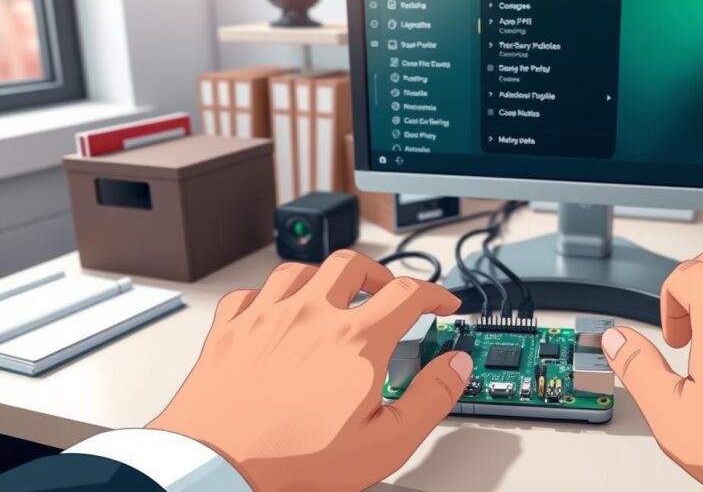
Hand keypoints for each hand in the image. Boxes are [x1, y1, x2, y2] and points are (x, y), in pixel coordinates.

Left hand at [148, 250, 472, 491]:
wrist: (216, 468)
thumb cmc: (292, 461)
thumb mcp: (385, 443)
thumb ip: (431, 398)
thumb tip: (456, 367)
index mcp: (356, 340)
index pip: (409, 294)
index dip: (434, 294)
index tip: (440, 304)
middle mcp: (312, 315)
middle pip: (353, 266)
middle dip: (379, 274)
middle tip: (388, 292)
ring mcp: (267, 318)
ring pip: (302, 270)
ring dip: (325, 277)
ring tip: (334, 294)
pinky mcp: (230, 330)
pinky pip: (251, 293)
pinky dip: (270, 296)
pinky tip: (275, 311)